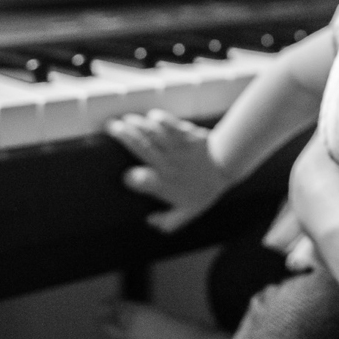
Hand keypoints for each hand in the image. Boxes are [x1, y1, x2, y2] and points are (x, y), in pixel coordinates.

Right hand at [106, 109, 226, 232]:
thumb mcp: (187, 212)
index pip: (141, 181)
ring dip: (137, 124)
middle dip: (124, 136)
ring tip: (124, 120)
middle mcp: (168, 165)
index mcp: (163, 184)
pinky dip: (162, 119)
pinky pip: (173, 125)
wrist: (226, 168)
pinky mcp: (188, 136)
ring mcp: (178, 149)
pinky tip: (152, 116)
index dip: (132, 179)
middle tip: (112, 127)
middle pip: (141, 148)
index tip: (127, 175)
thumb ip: (168, 222)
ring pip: (153, 133)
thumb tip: (149, 221)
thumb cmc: (203, 190)